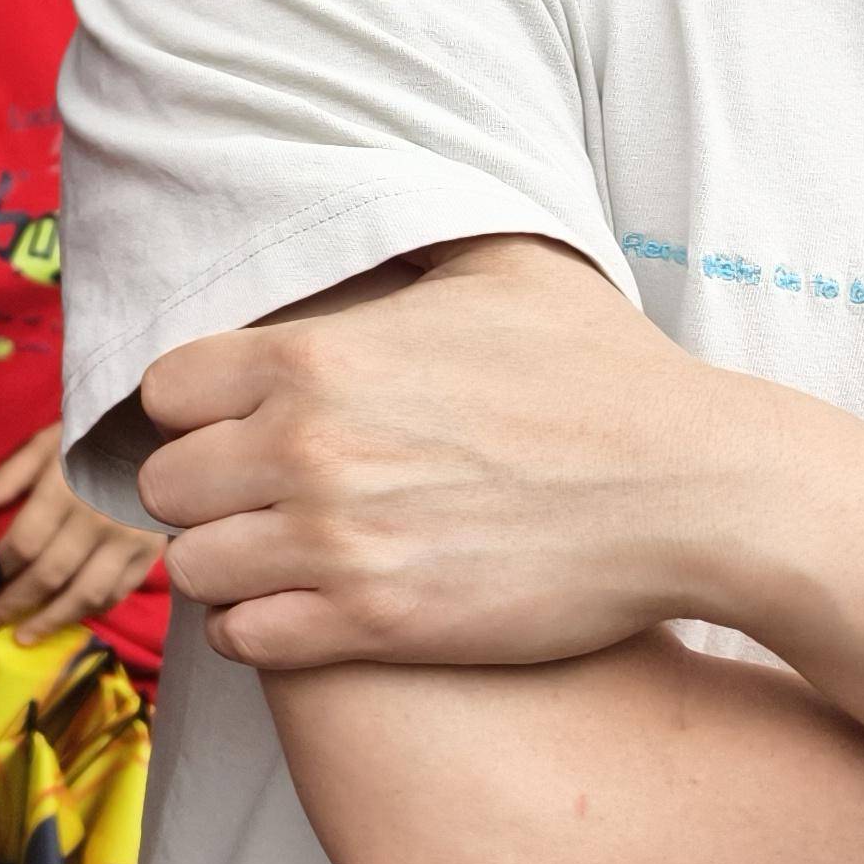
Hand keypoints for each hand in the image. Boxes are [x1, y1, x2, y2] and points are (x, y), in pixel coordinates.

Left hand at [0, 422, 163, 640]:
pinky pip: (116, 592)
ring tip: (21, 637)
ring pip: (84, 595)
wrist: (160, 435)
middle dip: (11, 604)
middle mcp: (95, 522)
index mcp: (63, 493)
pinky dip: (89, 610)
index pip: (20, 545)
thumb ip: (9, 476)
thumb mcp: (46, 444)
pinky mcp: (150, 554)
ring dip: (50, 621)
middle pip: (47, 576)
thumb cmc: (93, 436)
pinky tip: (67, 619)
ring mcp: (127, 542)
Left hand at [138, 235, 765, 671]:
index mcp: (313, 358)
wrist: (700, 492)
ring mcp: (336, 540)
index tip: (236, 427)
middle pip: (164, 485)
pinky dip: (260, 628)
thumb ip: (411, 252)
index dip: (194, 413)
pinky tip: (303, 609)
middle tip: (258, 500)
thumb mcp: (504, 272)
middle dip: (205, 493)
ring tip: (276, 558)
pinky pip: (244, 637)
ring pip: (193, 567)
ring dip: (228, 565)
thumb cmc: (609, 377)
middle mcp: (305, 448)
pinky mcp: (376, 621)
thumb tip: (376, 226)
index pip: (163, 390)